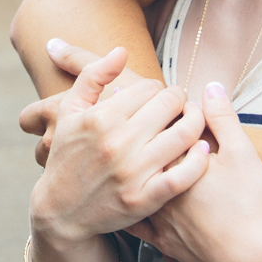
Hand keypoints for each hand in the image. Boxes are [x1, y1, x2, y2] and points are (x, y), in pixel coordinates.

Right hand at [30, 47, 210, 249]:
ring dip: (196, 122)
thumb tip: (121, 50)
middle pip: (171, 105)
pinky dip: (198, 159)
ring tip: (192, 121)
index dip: (159, 89)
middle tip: (180, 105)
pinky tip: (201, 150)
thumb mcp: (69, 112)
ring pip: (184, 134)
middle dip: (180, 100)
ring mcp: (132, 173)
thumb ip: (92, 76)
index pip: (150, 87)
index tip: (158, 97)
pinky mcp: (144, 199)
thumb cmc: (67, 156)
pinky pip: (184, 175)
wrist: (60, 211)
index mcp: (101, 118)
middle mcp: (117, 143)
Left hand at [130, 83, 261, 261]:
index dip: (158, 112)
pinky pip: (134, 224)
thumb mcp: (242, 153)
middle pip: (139, 153)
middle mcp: (157, 185)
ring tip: (124, 154)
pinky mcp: (161, 240)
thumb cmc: (250, 205)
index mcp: (174, 160)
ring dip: (128, 168)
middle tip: (134, 119)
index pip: (157, 127)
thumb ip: (223, 118)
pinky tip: (120, 202)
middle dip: (138, 135)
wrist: (250, 261)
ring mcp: (157, 215)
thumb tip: (211, 86)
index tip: (155, 98)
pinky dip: (126, 210)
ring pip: (132, 186)